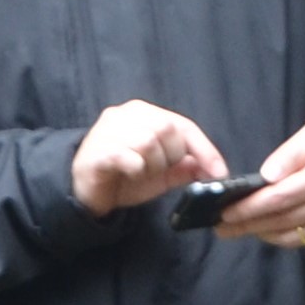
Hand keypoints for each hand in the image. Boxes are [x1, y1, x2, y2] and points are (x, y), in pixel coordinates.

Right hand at [69, 99, 229, 217]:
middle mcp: (127, 114)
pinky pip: (125, 156)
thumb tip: (209, 167)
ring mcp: (110, 130)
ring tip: (140, 173)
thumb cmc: (123, 177)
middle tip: (157, 171)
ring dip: (152, 165)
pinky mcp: (97, 151)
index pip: (183, 125)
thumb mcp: (161, 175)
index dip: (205, 149)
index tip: (219, 173)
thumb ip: (184, 168)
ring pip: (148, 141)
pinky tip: (131, 173)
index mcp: (145, 114)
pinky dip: (135, 167)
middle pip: (167, 129)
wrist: (84, 190)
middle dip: (171, 157)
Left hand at [215, 108, 304, 245]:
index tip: (227, 211)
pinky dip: (284, 240)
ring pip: (293, 236)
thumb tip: (265, 176)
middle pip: (282, 221)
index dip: (250, 208)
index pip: (279, 199)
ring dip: (263, 235)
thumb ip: (291, 152)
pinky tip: (267, 233)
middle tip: (221, 227)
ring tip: (238, 231)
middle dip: (249, 225)